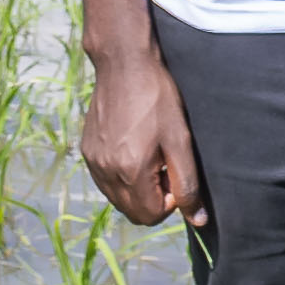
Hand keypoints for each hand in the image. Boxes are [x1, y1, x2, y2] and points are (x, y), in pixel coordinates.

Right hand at [79, 44, 200, 226]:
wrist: (124, 64)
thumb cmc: (157, 98)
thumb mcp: (180, 140)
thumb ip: (188, 184)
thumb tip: (197, 220)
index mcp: (129, 171)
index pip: (150, 216)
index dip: (169, 202)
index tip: (174, 173)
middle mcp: (105, 172)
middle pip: (133, 213)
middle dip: (153, 199)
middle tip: (164, 166)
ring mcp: (93, 162)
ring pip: (118, 199)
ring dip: (137, 189)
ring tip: (149, 156)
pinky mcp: (87, 151)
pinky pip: (106, 181)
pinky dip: (122, 177)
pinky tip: (133, 148)